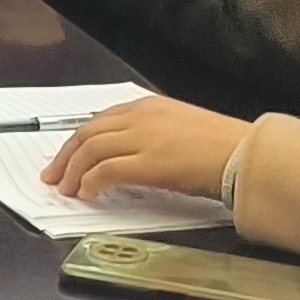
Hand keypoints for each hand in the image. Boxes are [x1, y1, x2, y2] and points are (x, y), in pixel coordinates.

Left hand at [43, 96, 249, 202]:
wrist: (245, 155)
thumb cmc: (222, 147)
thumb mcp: (182, 129)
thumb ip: (154, 134)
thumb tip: (131, 155)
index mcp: (149, 107)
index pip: (101, 120)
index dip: (79, 139)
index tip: (67, 155)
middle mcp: (142, 118)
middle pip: (88, 132)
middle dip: (66, 155)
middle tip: (53, 174)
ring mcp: (144, 139)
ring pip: (91, 150)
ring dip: (73, 171)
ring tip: (65, 188)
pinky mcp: (148, 164)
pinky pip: (105, 171)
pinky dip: (90, 182)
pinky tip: (87, 193)